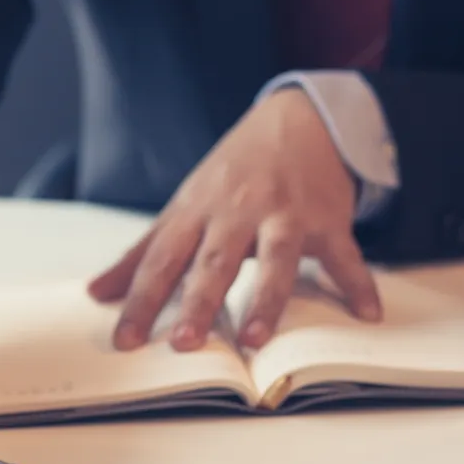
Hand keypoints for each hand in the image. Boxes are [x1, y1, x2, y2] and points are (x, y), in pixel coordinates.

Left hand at [89, 88, 381, 350]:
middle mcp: (237, 212)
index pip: (161, 260)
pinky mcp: (327, 219)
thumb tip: (96, 293)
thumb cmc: (231, 174)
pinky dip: (358, 283)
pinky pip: (344, 255)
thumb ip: (142, 253)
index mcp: (196, 211)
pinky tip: (367, 313)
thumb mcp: (183, 206)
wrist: (296, 120)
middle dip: (198, 301)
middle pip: (215, 261)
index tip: (124, 340)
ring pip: (276, 259)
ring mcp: (284, 215)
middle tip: (183, 344)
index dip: (140, 300)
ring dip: (267, 299)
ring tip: (254, 339)